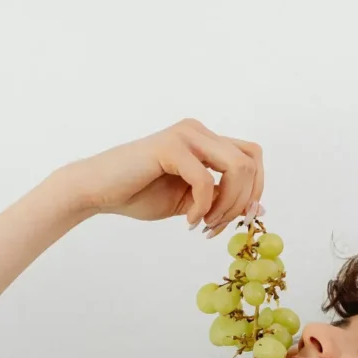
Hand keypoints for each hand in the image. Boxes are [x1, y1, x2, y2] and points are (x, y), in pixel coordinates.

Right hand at [65, 119, 264, 235]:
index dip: (255, 190)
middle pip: (251, 162)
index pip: (252, 157)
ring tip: (204, 223)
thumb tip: (257, 207)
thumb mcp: (192, 201)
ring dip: (227, 204)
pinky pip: (205, 179)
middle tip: (218, 226)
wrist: (99, 191)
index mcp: (206, 141)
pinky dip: (202, 206)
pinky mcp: (170, 147)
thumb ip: (220, 199)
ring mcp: (186, 135)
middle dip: (243, 201)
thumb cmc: (140, 194)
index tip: (240, 220)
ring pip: (237, 167)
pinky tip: (187, 220)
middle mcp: (199, 131)